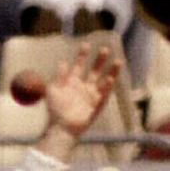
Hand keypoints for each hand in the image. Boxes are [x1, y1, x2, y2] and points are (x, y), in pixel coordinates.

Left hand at [37, 43, 121, 162]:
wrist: (60, 127)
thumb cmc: (55, 109)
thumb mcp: (53, 90)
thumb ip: (59, 76)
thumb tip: (63, 61)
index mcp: (72, 82)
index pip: (79, 65)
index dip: (82, 55)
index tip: (86, 44)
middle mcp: (83, 87)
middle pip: (94, 70)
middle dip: (99, 60)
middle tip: (105, 49)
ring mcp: (91, 96)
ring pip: (103, 80)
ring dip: (111, 71)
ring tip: (118, 61)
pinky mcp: (96, 105)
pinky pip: (103, 94)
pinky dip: (106, 87)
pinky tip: (110, 79)